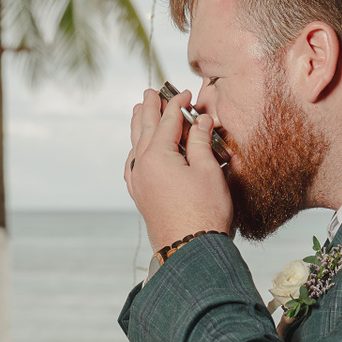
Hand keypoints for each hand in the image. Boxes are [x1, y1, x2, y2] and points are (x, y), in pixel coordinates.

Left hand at [123, 87, 232, 251]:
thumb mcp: (208, 170)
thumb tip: (199, 121)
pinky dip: (135, 151)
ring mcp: (138, 182)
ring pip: (135, 146)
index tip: (186, 93)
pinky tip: (136, 151)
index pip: (167, 120)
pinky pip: (133, 165)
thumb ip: (199, 142)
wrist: (191, 250)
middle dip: (148, 108)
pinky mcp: (141, 196)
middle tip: (150, 92)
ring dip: (138, 126)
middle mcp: (141, 166)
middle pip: (144, 128)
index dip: (177, 104)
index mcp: (157, 155)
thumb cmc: (204, 212)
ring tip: (138, 112)